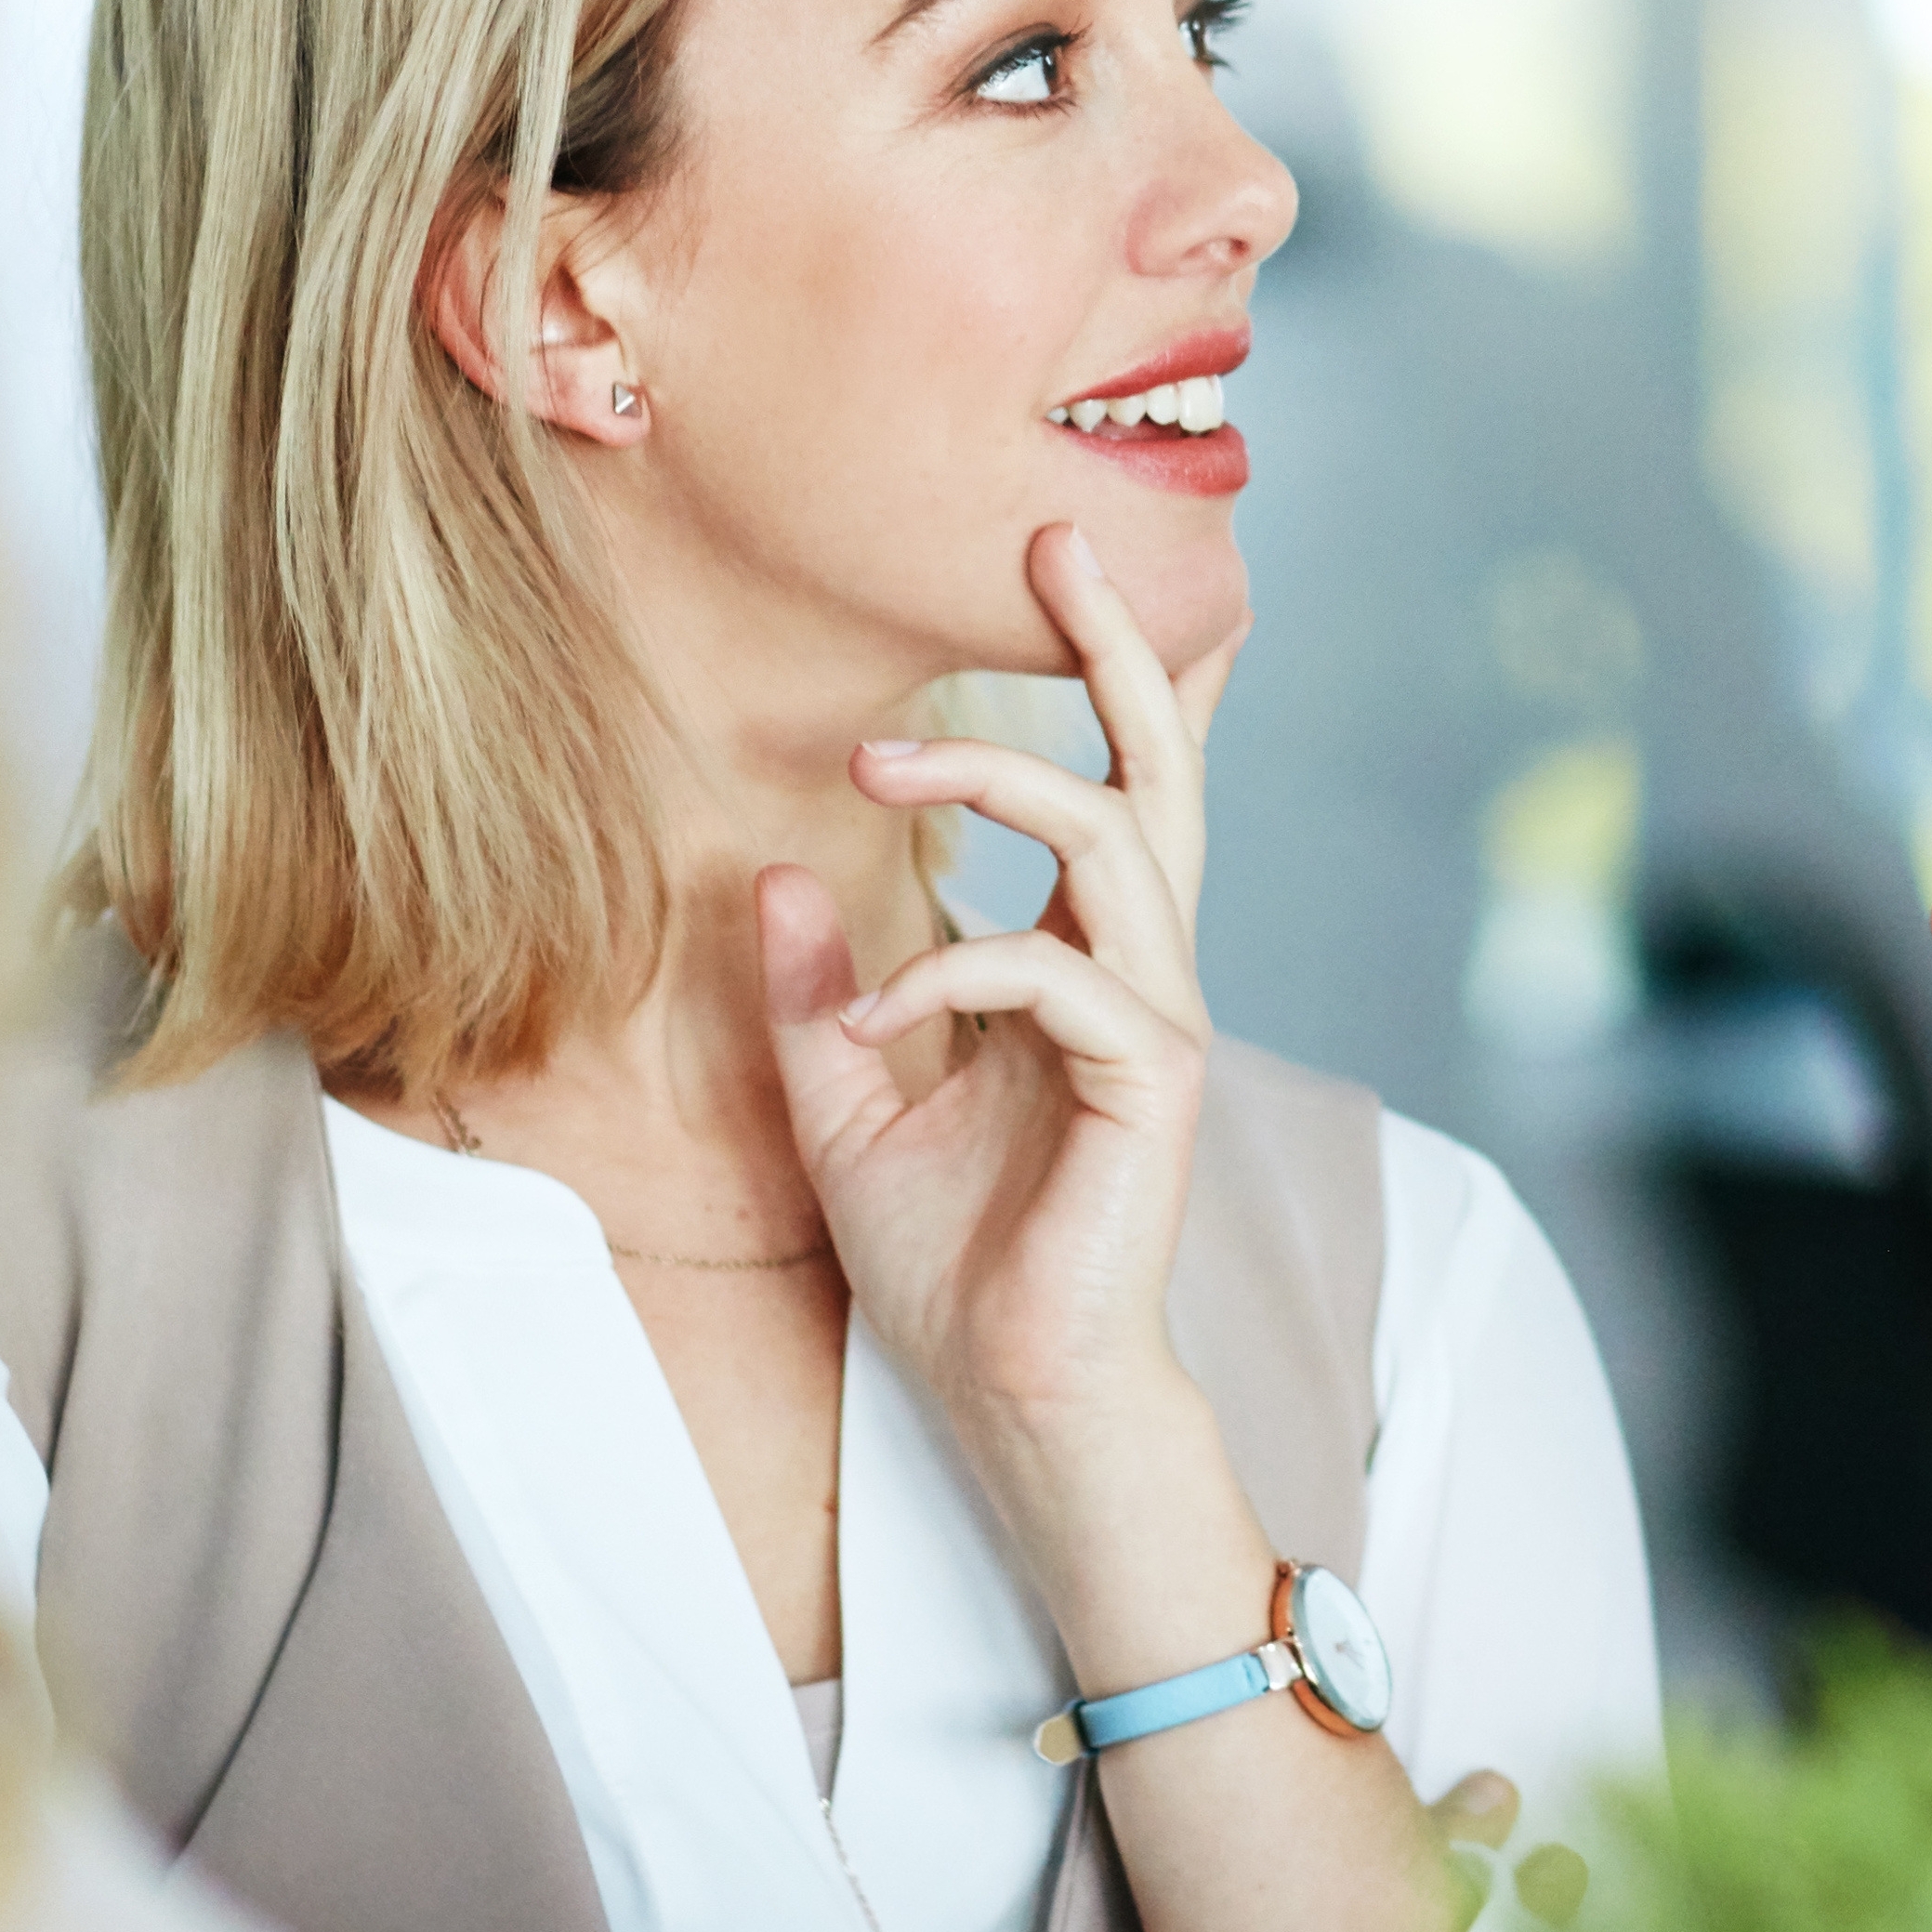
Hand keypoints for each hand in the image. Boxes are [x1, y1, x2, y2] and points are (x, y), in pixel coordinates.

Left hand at [769, 526, 1234, 1441]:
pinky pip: (1058, 972)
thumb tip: (774, 875)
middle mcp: (1138, 971)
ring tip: (873, 752)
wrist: (1009, 1393)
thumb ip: (815, 990)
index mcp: (1084, 965)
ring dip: (993, 775)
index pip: (1119, 793)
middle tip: (1052, 539)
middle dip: (1115, 647)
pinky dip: (952, 969)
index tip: (1074, 567)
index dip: (1118, 678)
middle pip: (1157, 771)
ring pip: (1110, 837)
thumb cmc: (950, 1264)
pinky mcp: (1152, 1080)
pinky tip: (872, 1017)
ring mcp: (1156, 1021)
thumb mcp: (843, 1104)